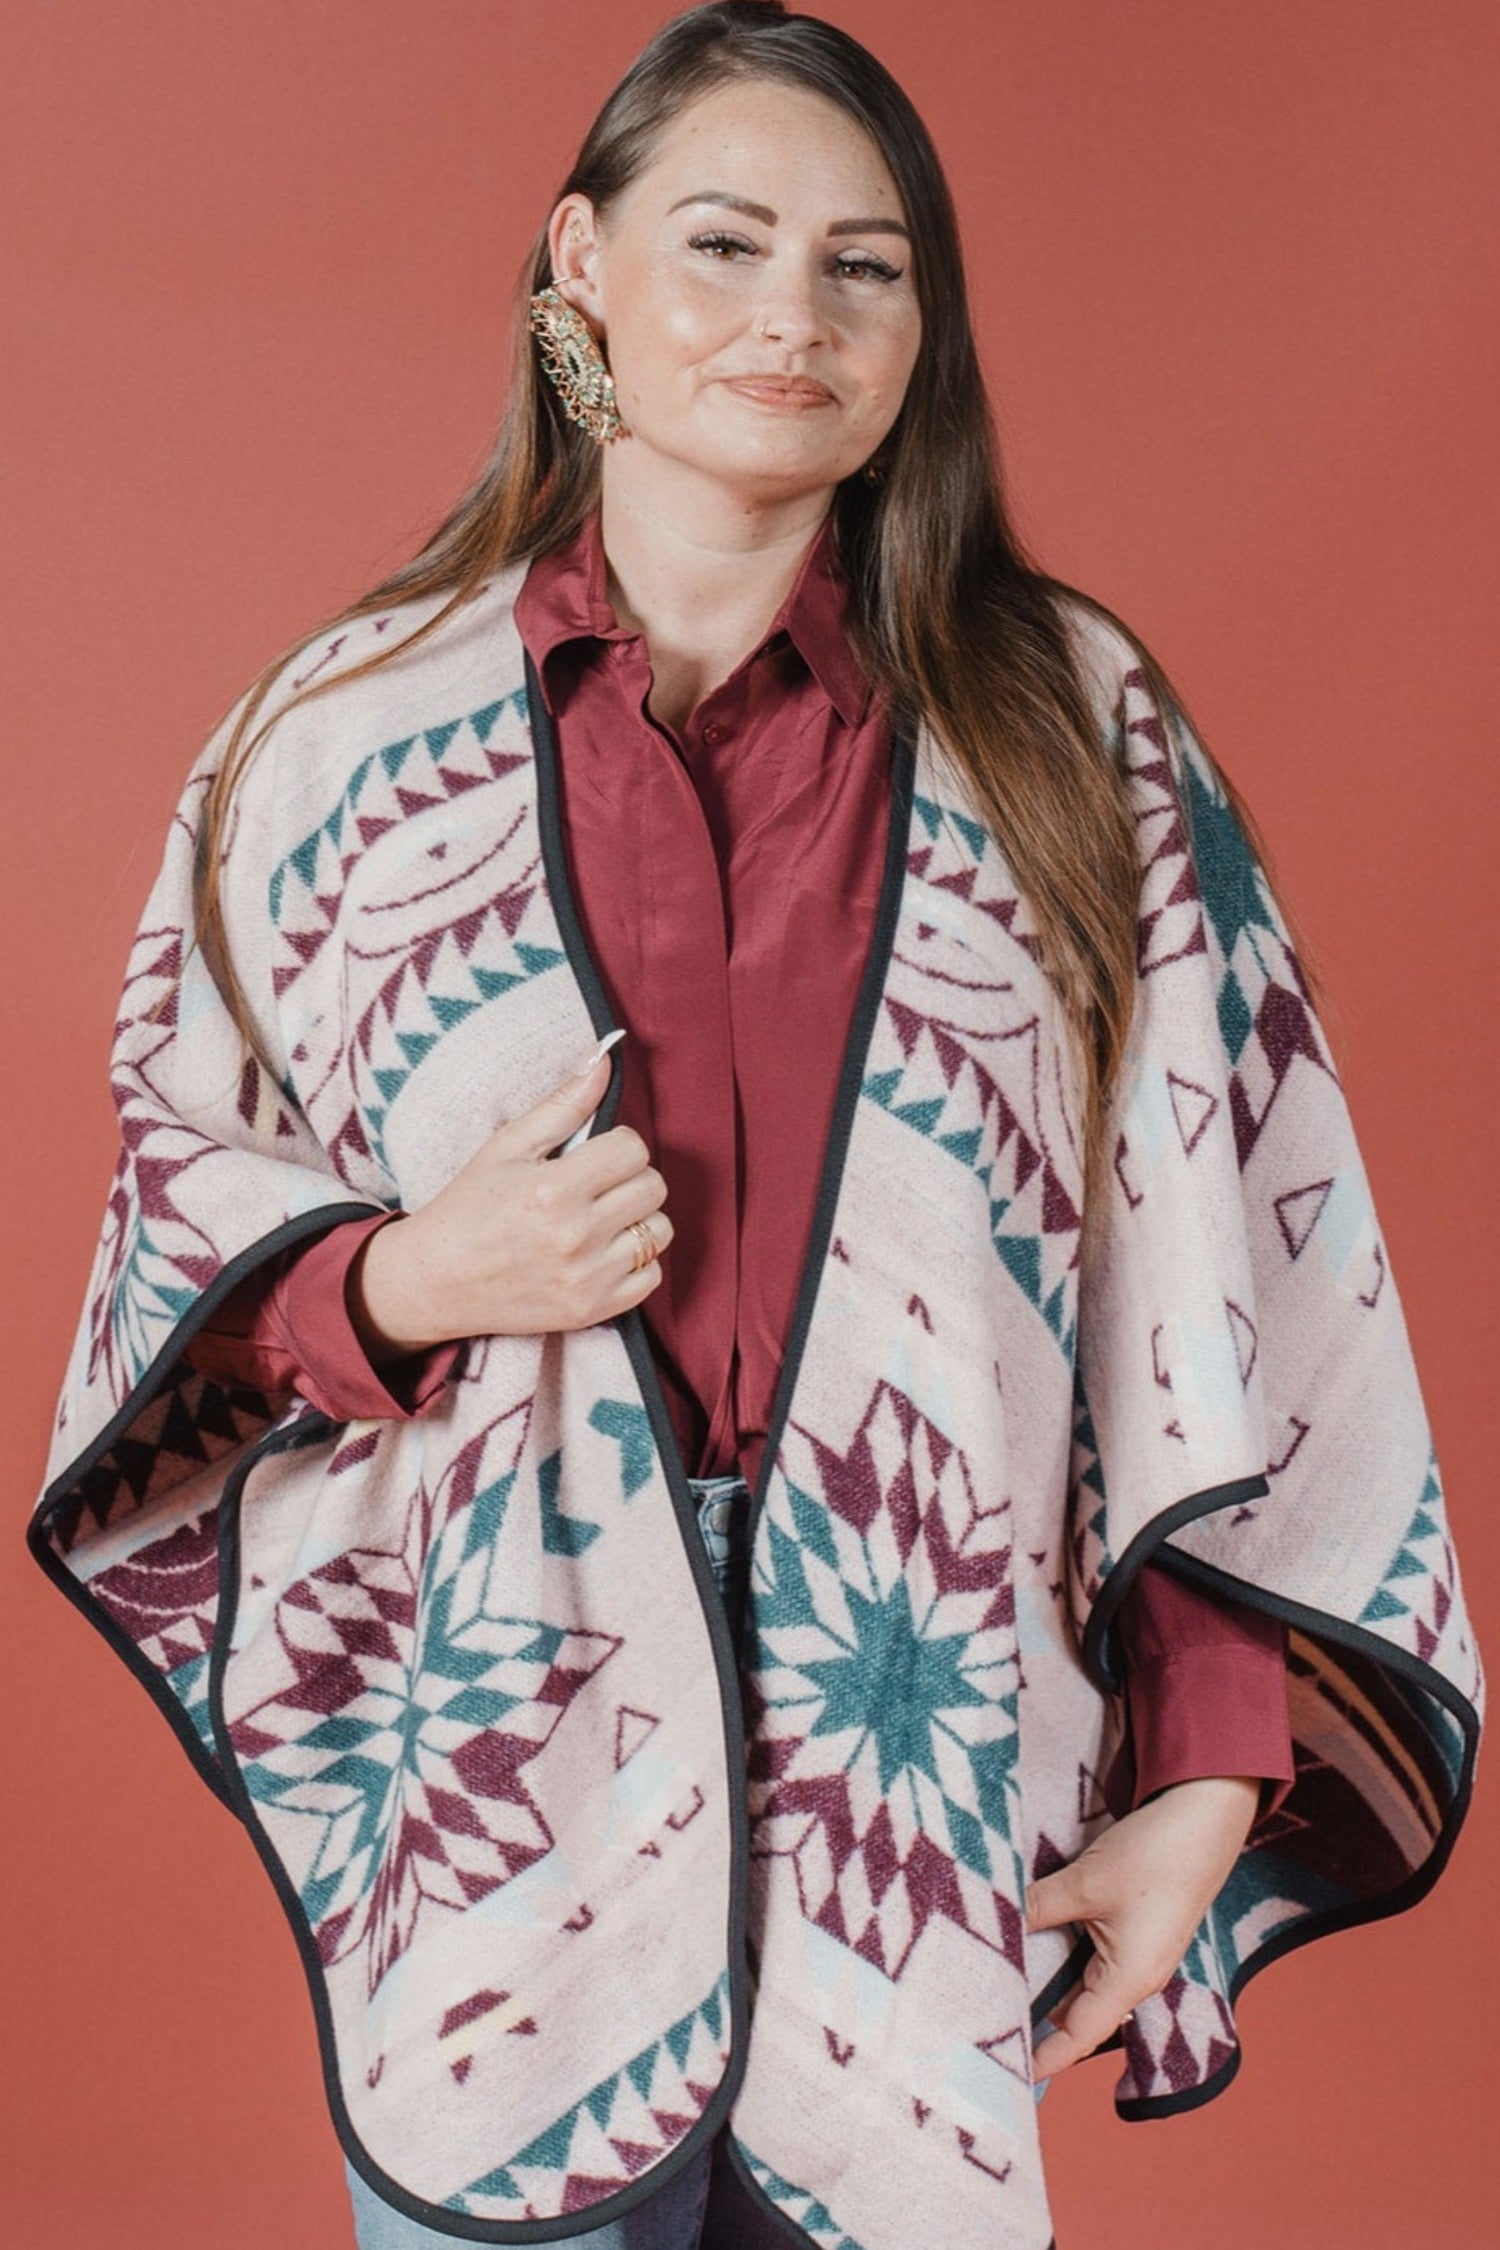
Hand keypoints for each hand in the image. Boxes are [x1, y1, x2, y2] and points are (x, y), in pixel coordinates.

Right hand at [348, 1042, 673, 1358]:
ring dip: (639, 1220)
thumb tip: (604, 1060)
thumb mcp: (506, 1146)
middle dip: (630, 1178)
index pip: (634, 1149)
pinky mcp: (593, 1310)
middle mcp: (576, 1235)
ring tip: (601, 1218)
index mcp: (554, 1189)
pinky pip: (651, 1278)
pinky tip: (603, 1252)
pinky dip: (636, 1263)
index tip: (594, 1155)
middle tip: (596, 1185)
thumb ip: (562, 1105)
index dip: (617, 1145)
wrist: (436, 1281)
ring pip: (659, 1232)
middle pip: (653, 1188)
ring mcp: (588, 1278)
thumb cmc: (468, 1207)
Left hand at [1024, 1774, 1261, 2079]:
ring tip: (1000, 1985)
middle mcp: (1136, 1976)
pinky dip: (1063, 1955)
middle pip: (1079, 2013)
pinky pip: (1093, 1956)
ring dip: (1049, 1982)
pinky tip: (1032, 1943)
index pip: (1078, 2035)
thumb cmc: (1154, 1857)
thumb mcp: (1085, 1883)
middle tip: (988, 2022)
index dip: (1044, 2056)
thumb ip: (1038, 1907)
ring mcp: (1138, 1953)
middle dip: (1037, 2018)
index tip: (1009, 2074)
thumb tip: (994, 1920)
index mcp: (1129, 1980)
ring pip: (1083, 1981)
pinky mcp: (1136, 1928)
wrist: (1203, 1817)